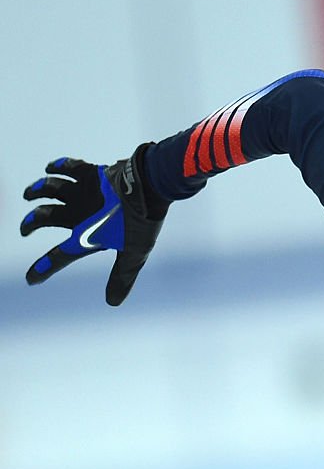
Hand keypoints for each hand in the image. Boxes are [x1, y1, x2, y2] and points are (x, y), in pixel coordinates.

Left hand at [20, 144, 167, 305]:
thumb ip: (122, 277)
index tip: (30, 280)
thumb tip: (113, 302)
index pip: (62, 255)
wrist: (153, 186)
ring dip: (38, 190)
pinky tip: (50, 168)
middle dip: (32, 222)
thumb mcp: (134, 253)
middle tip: (24, 229)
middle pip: (48, 217)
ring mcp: (87, 195)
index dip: (44, 267)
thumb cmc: (143, 221)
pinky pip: (70, 168)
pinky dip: (58, 166)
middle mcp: (85, 215)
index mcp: (92, 235)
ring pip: (53, 191)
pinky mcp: (94, 175)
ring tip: (30, 193)